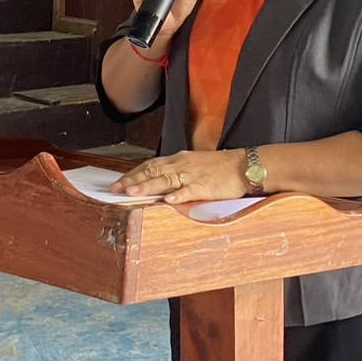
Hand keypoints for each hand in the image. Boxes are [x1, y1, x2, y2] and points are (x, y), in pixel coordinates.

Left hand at [110, 150, 248, 203]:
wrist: (245, 165)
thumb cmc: (222, 167)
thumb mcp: (196, 164)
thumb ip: (179, 171)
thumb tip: (162, 181)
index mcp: (180, 159)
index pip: (151, 165)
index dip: (134, 173)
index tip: (120, 181)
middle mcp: (183, 165)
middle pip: (153, 171)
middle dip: (133, 180)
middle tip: (116, 188)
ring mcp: (193, 175)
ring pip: (165, 180)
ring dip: (147, 186)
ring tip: (132, 193)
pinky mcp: (205, 186)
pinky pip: (189, 191)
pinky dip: (177, 195)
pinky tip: (167, 200)